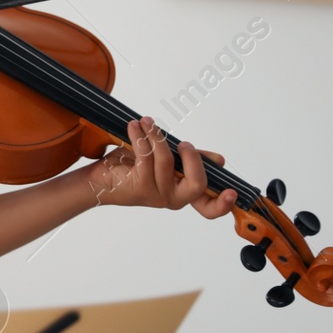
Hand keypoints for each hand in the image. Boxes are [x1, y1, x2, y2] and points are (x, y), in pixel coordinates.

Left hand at [85, 116, 236, 218]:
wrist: (100, 181)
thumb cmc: (133, 169)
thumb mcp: (167, 162)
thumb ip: (191, 160)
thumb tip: (219, 160)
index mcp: (183, 194)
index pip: (208, 208)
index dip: (223, 204)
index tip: (232, 193)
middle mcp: (172, 199)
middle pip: (197, 184)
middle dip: (192, 157)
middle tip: (183, 143)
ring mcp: (156, 195)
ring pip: (167, 161)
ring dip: (157, 136)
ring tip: (147, 123)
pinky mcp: (140, 185)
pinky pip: (147, 155)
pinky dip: (142, 136)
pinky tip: (135, 126)